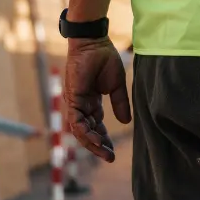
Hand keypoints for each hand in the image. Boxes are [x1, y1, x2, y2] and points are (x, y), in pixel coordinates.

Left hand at [64, 38, 130, 162]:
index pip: (96, 126)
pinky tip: (96, 140)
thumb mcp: (116, 85)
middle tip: (110, 158)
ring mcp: (76, 103)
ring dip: (92, 143)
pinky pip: (77, 121)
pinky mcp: (72, 99)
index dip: (104, 139)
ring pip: (81, 130)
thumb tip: (126, 122)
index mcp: (91, 102)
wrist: (93, 42)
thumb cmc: (104, 58)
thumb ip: (120, 103)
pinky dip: (85, 132)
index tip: (113, 152)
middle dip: (98, 146)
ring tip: (105, 153)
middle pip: (88, 132)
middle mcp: (82, 105)